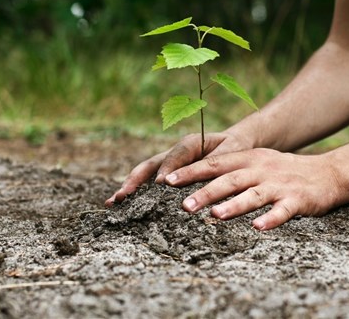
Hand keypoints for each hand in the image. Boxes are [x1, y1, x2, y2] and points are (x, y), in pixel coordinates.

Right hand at [105, 131, 252, 204]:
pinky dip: (136, 192)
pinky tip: (123, 206)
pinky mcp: (168, 173)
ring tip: (113, 202)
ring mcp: (168, 163)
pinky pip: (149, 182)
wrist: (235, 144)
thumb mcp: (231, 152)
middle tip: (122, 196)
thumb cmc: (235, 148)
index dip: (167, 169)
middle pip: (150, 165)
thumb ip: (216, 162)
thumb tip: (201, 178)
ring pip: (145, 174)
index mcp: (190, 143)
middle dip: (135, 180)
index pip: (176, 156)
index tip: (160, 185)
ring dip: (129, 187)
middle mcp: (174, 152)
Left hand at [163, 148, 343, 229]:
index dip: (190, 171)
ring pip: (253, 195)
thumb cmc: (284, 171)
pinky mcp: (297, 200)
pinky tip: (258, 228)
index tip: (167, 180)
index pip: (214, 163)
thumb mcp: (257, 163)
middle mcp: (261, 169)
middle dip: (205, 192)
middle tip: (184, 205)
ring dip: (233, 205)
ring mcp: (279, 185)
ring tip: (215, 216)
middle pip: (229, 180)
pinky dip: (270, 219)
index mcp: (248, 159)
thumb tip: (194, 182)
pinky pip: (282, 211)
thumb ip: (230, 170)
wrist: (328, 173)